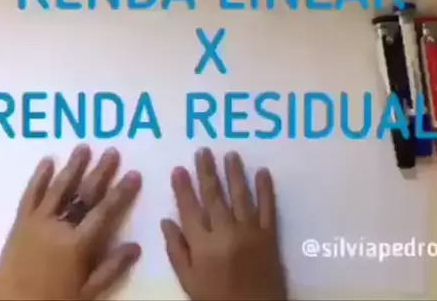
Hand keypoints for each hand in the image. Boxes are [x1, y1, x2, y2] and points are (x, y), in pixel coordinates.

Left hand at [0, 145, 141, 299]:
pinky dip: (39, 178)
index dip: (121, 192)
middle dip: (100, 172)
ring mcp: (37, 221)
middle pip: (83, 194)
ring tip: (83, 147)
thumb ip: (111, 269)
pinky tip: (47, 162)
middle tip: (112, 152)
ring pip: (58, 189)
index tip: (134, 174)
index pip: (104, 212)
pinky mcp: (21, 221)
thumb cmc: (52, 300)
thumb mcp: (87, 292)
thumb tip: (136, 246)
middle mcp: (58, 226)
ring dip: (72, 167)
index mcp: (77, 244)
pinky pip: (31, 195)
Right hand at [161, 148, 287, 300]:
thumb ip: (176, 250)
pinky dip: (266, 189)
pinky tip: (263, 172)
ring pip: (241, 196)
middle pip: (214, 196)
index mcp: (202, 244)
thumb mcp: (188, 281)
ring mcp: (250, 231)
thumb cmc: (216, 298)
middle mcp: (225, 232)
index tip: (179, 168)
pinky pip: (269, 208)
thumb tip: (166, 221)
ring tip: (231, 154)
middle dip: (207, 172)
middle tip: (203, 151)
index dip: (183, 187)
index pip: (190, 208)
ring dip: (235, 173)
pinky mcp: (270, 235)